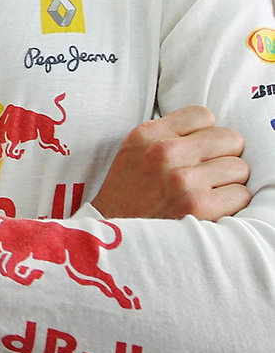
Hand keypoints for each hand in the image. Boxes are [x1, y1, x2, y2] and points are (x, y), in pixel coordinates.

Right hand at [92, 106, 249, 220]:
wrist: (111, 237)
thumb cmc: (127, 196)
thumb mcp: (133, 152)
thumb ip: (167, 135)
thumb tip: (210, 130)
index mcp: (147, 134)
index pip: (203, 115)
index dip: (205, 135)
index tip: (197, 152)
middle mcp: (164, 152)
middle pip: (229, 139)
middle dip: (223, 156)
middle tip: (207, 173)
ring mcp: (182, 179)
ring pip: (239, 168)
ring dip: (228, 183)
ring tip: (206, 192)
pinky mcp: (198, 206)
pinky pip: (241, 194)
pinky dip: (231, 204)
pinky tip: (210, 208)